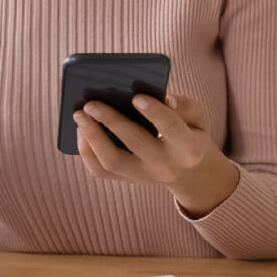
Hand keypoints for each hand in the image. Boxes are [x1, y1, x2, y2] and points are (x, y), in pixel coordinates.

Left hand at [74, 93, 239, 216]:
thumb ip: (184, 105)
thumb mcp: (198, 118)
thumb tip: (162, 97)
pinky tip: (80, 129)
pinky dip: (86, 150)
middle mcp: (164, 166)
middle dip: (111, 121)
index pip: (171, 128)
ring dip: (92, 137)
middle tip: (91, 103)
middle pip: (135, 143)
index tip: (136, 96)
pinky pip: (99, 170)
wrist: (189, 173)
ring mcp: (142, 176)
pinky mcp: (125, 180)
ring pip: (112, 161)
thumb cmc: (190, 134)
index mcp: (188, 148)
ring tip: (79, 114)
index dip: (154, 112)